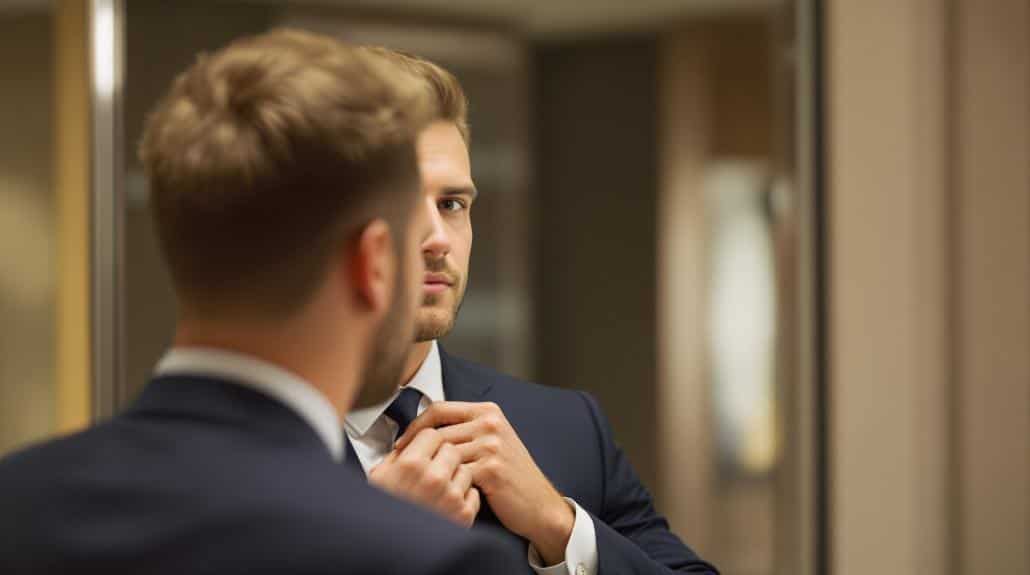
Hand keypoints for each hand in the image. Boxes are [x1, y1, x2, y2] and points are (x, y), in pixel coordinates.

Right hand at [369, 426, 479, 527]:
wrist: (394, 549)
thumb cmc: (383, 516)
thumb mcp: (378, 479)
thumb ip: (395, 457)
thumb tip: (407, 442)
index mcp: (411, 465)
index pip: (432, 434)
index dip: (427, 442)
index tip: (425, 450)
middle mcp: (434, 478)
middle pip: (452, 449)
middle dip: (442, 457)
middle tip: (432, 469)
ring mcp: (452, 497)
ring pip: (465, 469)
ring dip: (455, 477)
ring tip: (439, 489)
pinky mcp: (464, 515)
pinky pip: (473, 493)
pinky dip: (463, 497)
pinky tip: (447, 503)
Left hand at [395, 402, 574, 564]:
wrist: (538, 504)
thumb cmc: (509, 476)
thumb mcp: (490, 443)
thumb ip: (464, 431)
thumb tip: (421, 430)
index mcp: (488, 411)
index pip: (438, 408)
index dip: (414, 426)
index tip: (401, 443)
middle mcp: (490, 423)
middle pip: (437, 431)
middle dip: (414, 451)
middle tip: (399, 467)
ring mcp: (492, 445)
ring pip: (442, 453)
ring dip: (426, 470)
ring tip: (412, 482)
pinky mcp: (492, 468)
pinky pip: (454, 473)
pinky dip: (442, 485)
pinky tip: (435, 495)